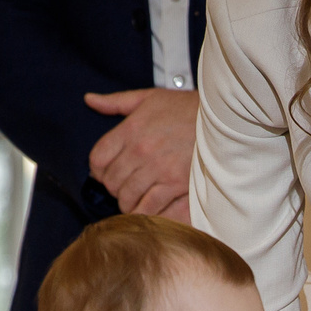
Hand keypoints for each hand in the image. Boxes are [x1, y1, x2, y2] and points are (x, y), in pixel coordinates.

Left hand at [85, 88, 199, 221]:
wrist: (221, 119)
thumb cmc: (184, 108)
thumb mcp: (149, 97)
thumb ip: (116, 102)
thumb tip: (89, 100)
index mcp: (131, 130)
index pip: (98, 159)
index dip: (97, 171)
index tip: (105, 173)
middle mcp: (141, 151)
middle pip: (111, 182)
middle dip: (113, 188)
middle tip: (122, 187)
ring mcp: (158, 170)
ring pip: (127, 198)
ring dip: (127, 202)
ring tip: (134, 199)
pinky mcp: (176, 185)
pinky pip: (149, 208)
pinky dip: (144, 213)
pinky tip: (146, 209)